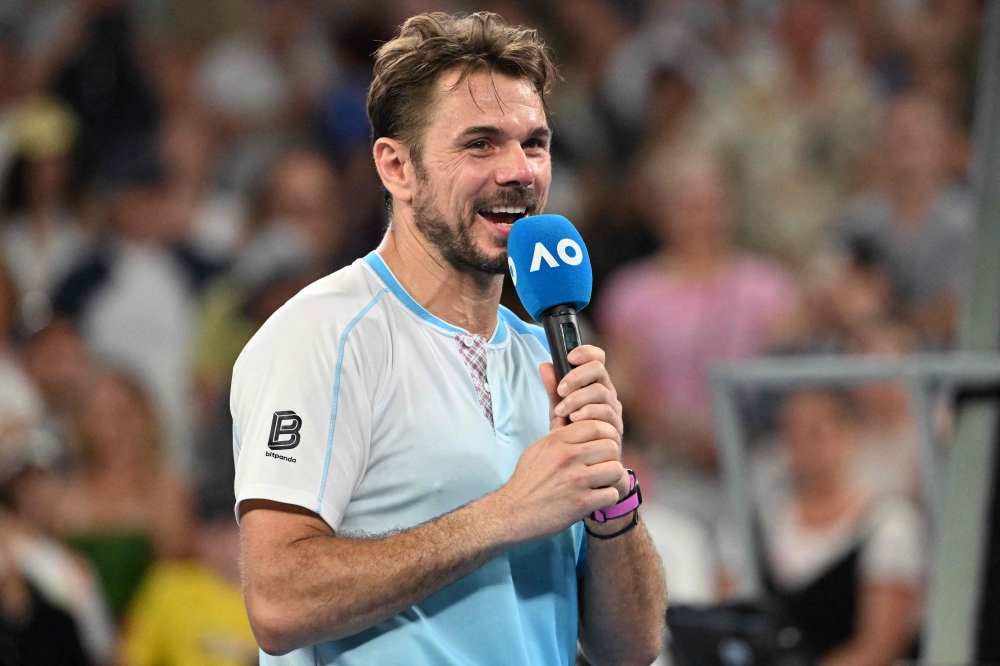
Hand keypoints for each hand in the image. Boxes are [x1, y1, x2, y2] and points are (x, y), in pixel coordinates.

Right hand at [496, 420, 623, 542]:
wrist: (513, 512)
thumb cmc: (527, 479)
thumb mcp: (538, 448)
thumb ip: (559, 434)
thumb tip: (576, 419)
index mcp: (557, 441)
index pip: (597, 426)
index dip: (606, 435)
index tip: (603, 445)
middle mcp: (568, 457)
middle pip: (611, 446)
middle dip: (610, 457)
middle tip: (602, 466)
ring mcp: (576, 480)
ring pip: (616, 469)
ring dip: (611, 477)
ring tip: (601, 482)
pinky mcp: (581, 503)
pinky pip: (612, 494)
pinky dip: (607, 497)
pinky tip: (596, 498)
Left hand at [540, 345, 628, 500]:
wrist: (579, 470)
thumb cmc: (571, 438)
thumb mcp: (558, 411)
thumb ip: (553, 389)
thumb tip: (544, 365)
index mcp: (595, 386)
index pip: (598, 359)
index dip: (586, 352)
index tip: (570, 356)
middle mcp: (608, 396)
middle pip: (600, 371)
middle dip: (577, 377)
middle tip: (560, 390)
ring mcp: (613, 413)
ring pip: (602, 392)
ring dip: (579, 398)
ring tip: (563, 410)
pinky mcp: (616, 430)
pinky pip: (606, 414)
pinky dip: (587, 414)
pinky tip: (573, 420)